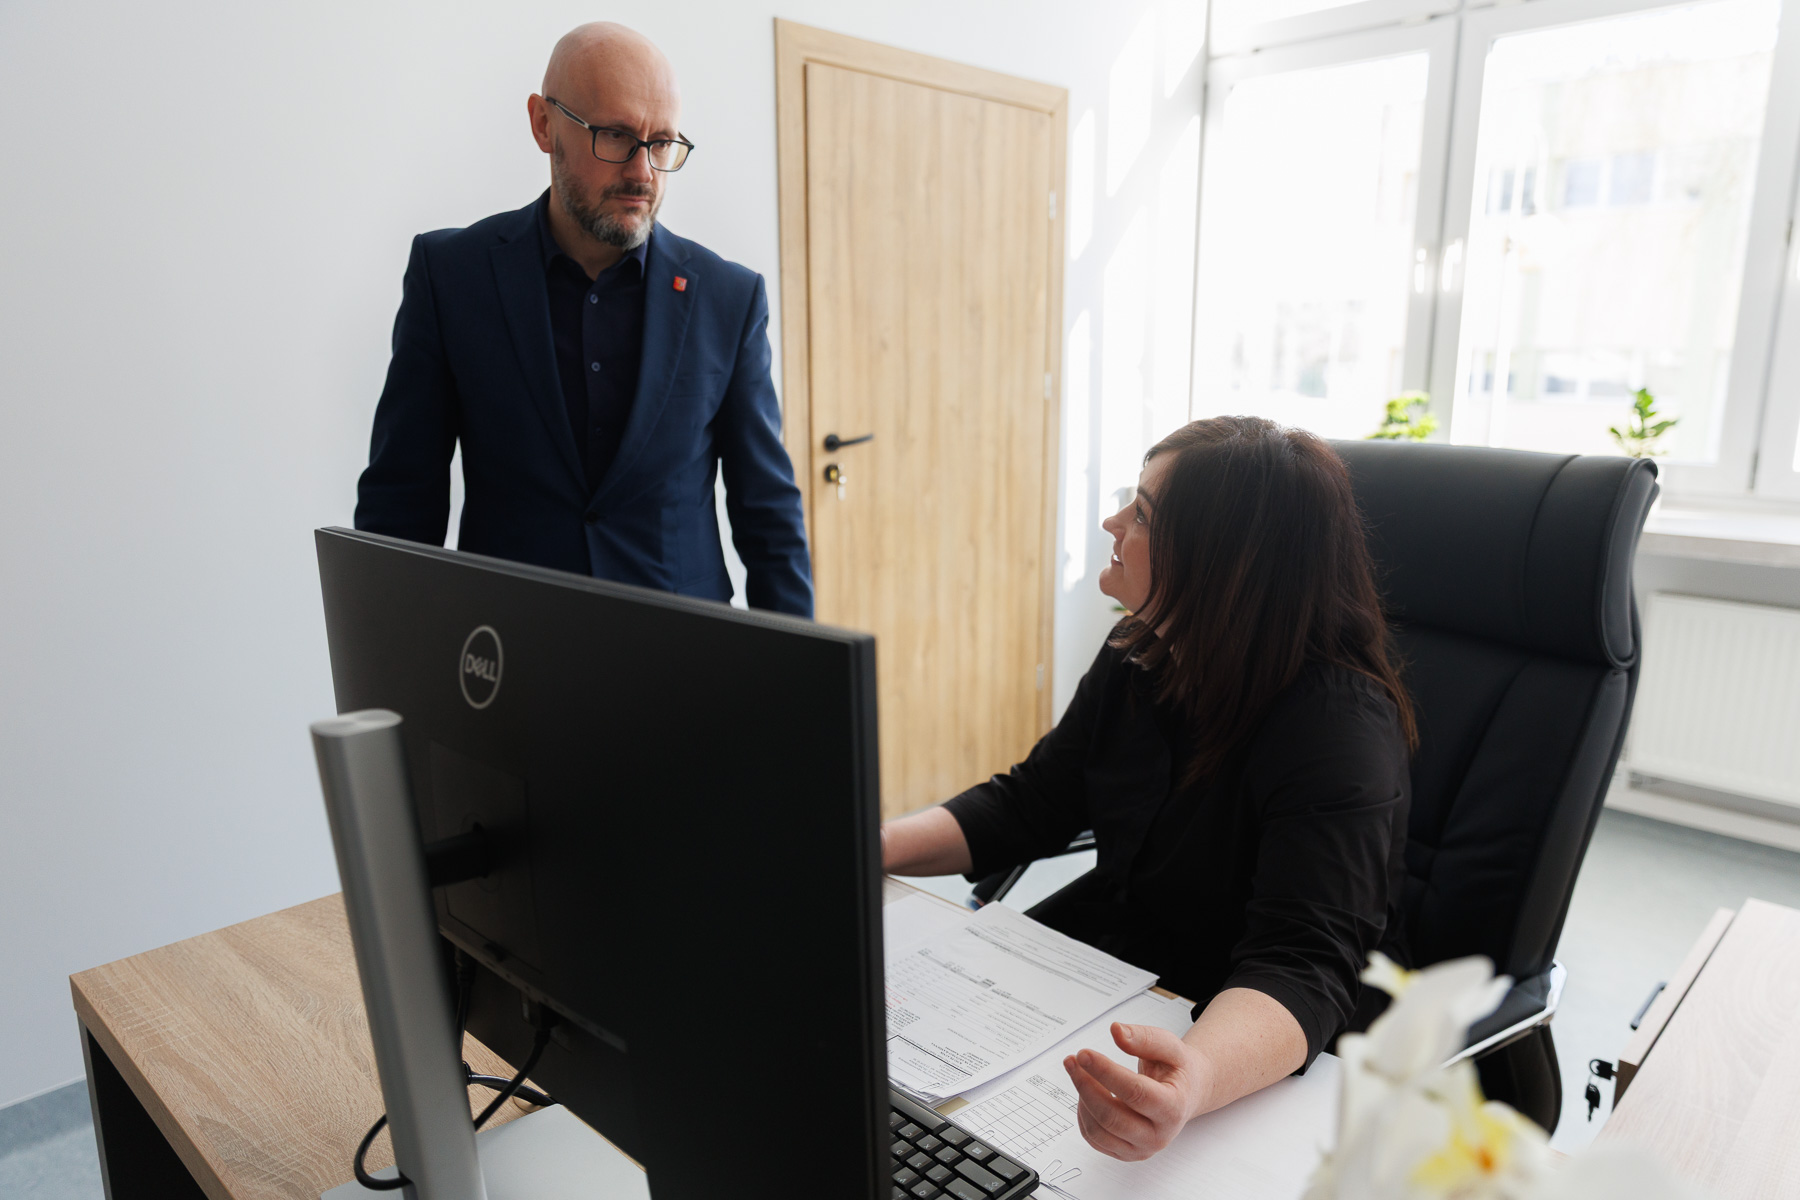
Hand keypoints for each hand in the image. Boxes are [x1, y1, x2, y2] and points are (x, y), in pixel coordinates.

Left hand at [1062, 1022, 1209, 1160]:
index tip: (1084, 1053)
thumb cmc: (1176, 1071)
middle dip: (1086, 1085)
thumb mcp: (1171, 1047)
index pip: (1135, 1093)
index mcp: (1174, 1108)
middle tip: (1072, 1060)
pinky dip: (1083, 1113)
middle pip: (1112, 1117)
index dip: (1106, 1072)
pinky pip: (1093, 1138)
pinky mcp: (1125, 1153)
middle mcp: (1159, 1135)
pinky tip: (1087, 1092)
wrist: (1184, 1095)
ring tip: (1080, 1072)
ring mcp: (1141, 1148)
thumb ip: (1145, 1038)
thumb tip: (1116, 1031)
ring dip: (1081, 1098)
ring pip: (1098, 1131)